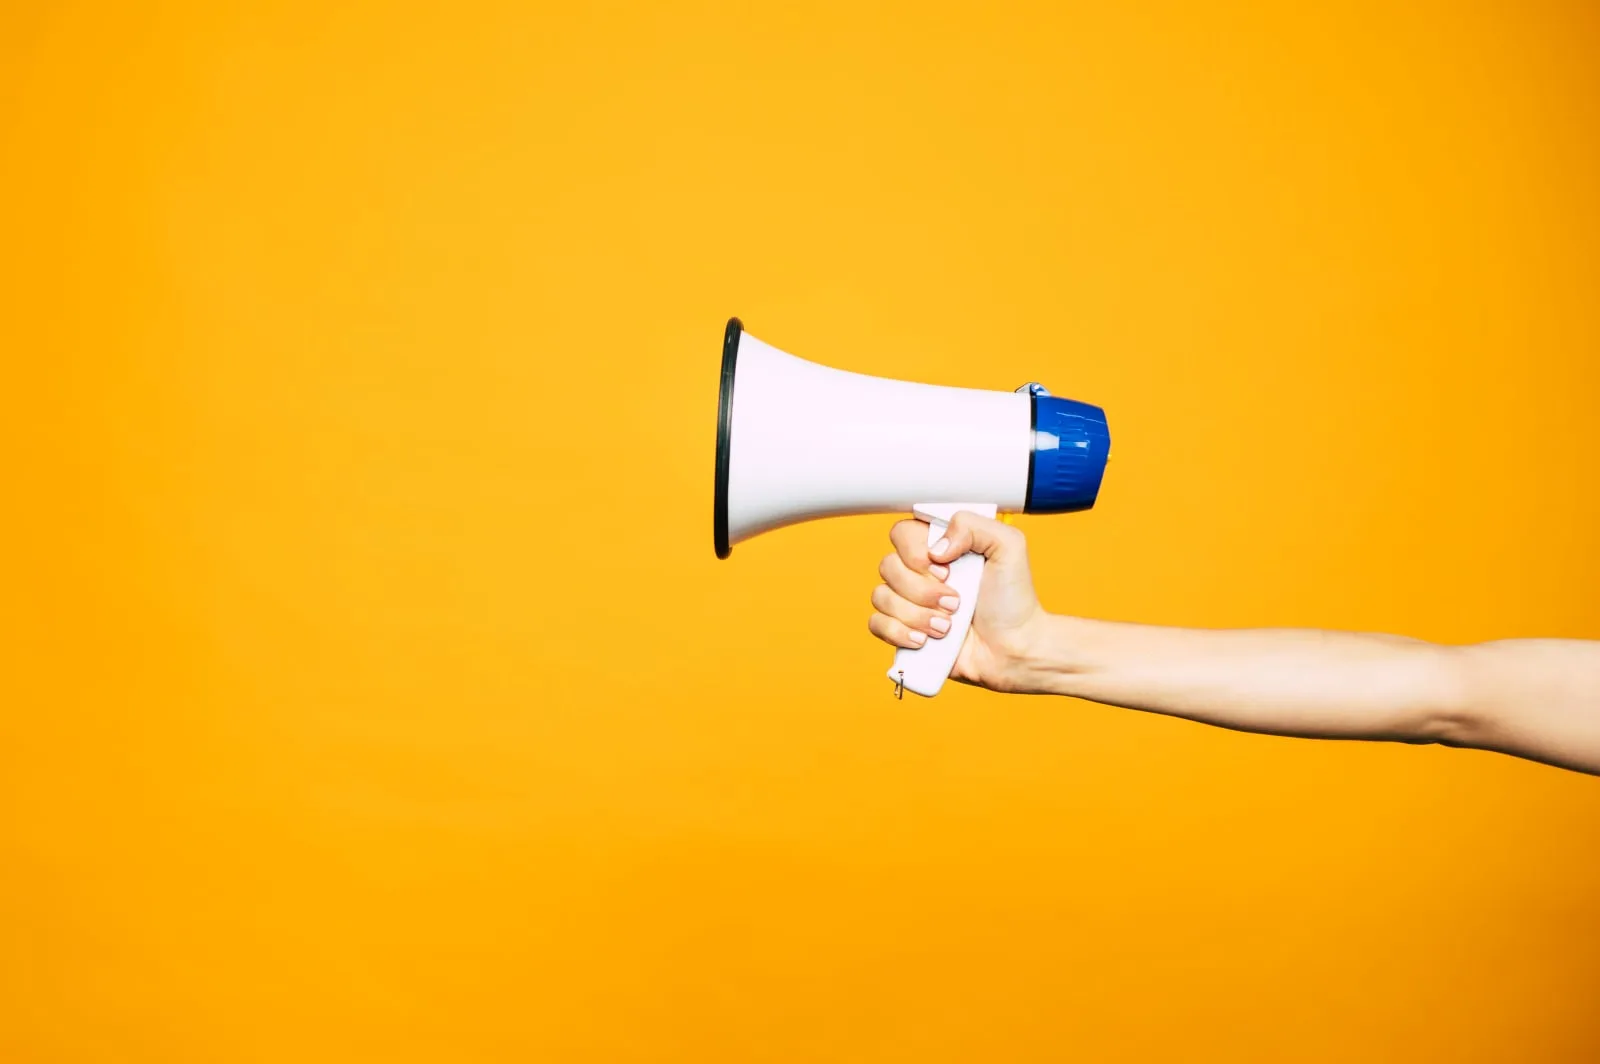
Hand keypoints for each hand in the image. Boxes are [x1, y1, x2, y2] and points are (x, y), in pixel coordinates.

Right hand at [867, 511, 1048, 691]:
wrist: (1014, 649)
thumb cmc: (1013, 600)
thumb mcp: (1009, 547)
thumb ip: (973, 525)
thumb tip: (935, 547)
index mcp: (939, 546)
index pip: (902, 533)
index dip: (916, 552)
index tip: (947, 568)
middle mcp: (919, 571)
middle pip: (888, 566)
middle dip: (922, 590)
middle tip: (956, 603)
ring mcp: (909, 601)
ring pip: (881, 596)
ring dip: (916, 615)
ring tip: (947, 627)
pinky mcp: (903, 629)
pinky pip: (876, 623)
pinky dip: (899, 632)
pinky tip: (926, 640)